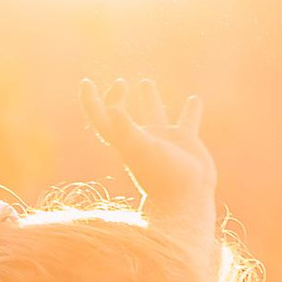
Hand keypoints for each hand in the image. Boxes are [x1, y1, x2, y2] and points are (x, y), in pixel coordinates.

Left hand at [85, 77, 216, 248]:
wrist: (188, 199)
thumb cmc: (162, 176)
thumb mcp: (141, 149)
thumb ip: (126, 129)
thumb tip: (111, 108)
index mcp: (124, 141)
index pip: (101, 118)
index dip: (91, 100)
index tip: (86, 82)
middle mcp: (141, 139)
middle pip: (121, 114)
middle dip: (117, 97)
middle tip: (121, 83)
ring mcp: (163, 140)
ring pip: (154, 114)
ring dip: (149, 98)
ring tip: (145, 83)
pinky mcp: (185, 142)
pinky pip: (188, 120)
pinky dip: (192, 110)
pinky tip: (195, 99)